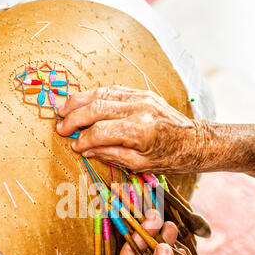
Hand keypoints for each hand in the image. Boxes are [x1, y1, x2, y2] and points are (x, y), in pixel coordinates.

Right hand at [56, 86, 204, 173]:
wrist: (195, 141)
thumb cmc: (171, 158)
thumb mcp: (140, 164)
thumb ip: (111, 154)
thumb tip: (86, 149)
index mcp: (140, 130)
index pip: (101, 131)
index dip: (83, 139)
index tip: (74, 146)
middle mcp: (139, 109)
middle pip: (97, 108)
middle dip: (74, 117)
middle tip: (60, 127)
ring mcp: (141, 97)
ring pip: (102, 94)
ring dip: (79, 101)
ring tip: (62, 109)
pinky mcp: (142, 93)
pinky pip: (113, 90)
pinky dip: (95, 95)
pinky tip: (82, 101)